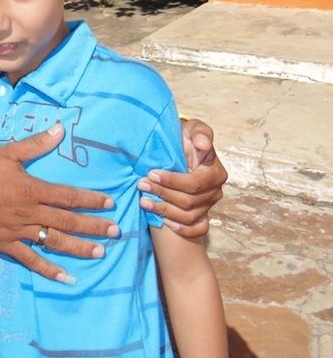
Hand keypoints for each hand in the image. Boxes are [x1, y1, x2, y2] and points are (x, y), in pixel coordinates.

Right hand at [0, 123, 118, 282]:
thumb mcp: (8, 152)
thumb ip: (36, 144)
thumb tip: (60, 130)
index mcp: (31, 189)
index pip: (68, 196)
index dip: (91, 200)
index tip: (110, 203)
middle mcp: (29, 212)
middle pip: (67, 221)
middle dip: (93, 226)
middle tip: (116, 231)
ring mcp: (17, 231)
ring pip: (54, 242)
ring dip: (79, 248)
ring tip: (100, 253)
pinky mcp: (5, 245)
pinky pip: (30, 260)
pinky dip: (49, 270)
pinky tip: (66, 278)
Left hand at [138, 119, 227, 237]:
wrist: (179, 151)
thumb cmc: (185, 139)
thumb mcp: (192, 128)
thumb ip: (200, 132)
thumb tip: (202, 144)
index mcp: (215, 172)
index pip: (194, 184)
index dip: (172, 181)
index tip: (152, 173)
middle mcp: (214, 192)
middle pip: (189, 201)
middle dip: (163, 194)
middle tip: (142, 185)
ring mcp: (208, 206)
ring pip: (188, 216)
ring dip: (164, 210)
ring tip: (144, 201)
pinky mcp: (202, 216)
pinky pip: (197, 229)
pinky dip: (182, 228)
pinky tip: (163, 221)